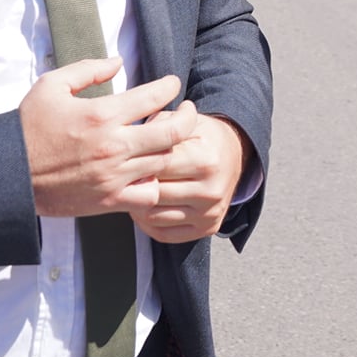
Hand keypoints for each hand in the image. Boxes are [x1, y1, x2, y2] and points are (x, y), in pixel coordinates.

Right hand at [19, 62, 193, 216]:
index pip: (154, 96)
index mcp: (101, 115)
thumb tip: (119, 61)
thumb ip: (88, 69)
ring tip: (170, 138)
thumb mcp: (52, 86)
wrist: (8, 174)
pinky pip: (149, 195)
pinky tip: (150, 171)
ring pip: (165, 162)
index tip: (172, 83)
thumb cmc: (28, 126)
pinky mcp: (109, 201)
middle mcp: (113, 146)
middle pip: (172, 132)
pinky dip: (156, 183)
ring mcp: (114, 177)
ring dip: (172, 148)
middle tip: (186, 109)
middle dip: (187, 117)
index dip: (170, 86)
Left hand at [131, 106, 254, 243]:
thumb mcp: (185, 122)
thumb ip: (158, 127)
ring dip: (136, 206)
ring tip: (131, 191)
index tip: (124, 159)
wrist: (235, 154)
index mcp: (205, 160)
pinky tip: (143, 209)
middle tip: (122, 177)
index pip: (158, 166)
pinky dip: (147, 224)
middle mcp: (211, 190)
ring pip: (155, 217)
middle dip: (133, 186)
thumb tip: (130, 141)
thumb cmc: (203, 136)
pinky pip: (164, 235)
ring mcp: (210, 212)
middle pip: (154, 193)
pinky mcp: (208, 228)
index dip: (135, 162)